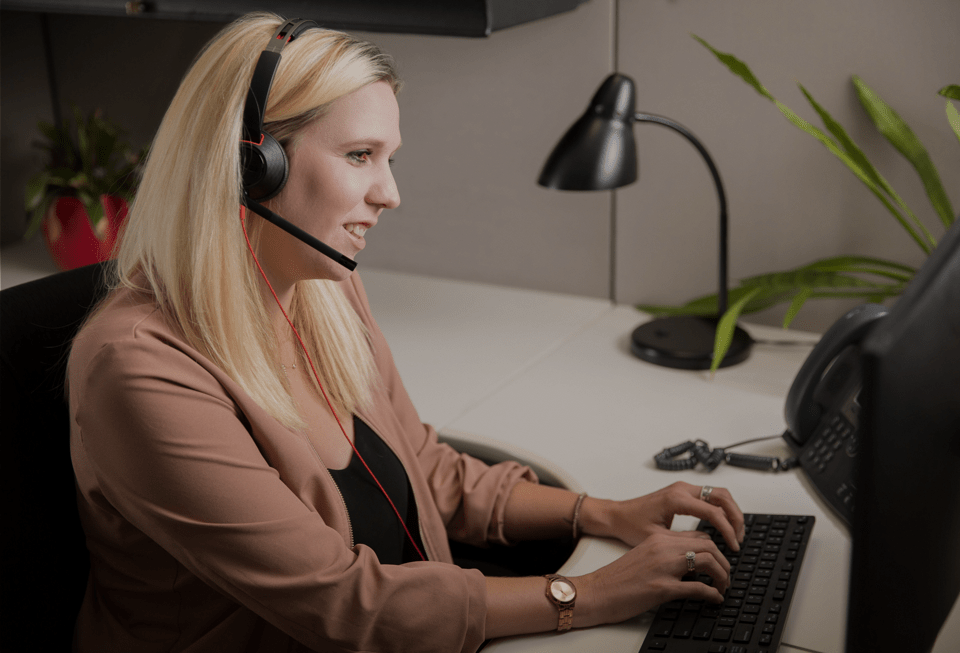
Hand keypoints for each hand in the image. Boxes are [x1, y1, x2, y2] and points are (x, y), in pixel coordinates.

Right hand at [573, 529, 730, 627]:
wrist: (596, 591)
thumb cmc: (616, 579)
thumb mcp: (643, 557)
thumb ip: (666, 555)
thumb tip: (691, 565)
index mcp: (658, 540)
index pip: (698, 536)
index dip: (715, 550)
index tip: (719, 563)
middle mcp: (662, 548)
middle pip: (708, 545)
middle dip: (724, 562)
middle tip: (726, 577)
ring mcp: (663, 567)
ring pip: (707, 561)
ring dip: (722, 575)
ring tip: (723, 587)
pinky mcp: (662, 587)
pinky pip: (697, 587)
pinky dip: (712, 594)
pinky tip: (714, 599)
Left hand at [582, 481, 744, 551]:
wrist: (617, 515)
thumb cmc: (631, 525)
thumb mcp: (658, 539)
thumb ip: (684, 543)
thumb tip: (707, 552)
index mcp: (676, 499)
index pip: (713, 512)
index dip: (728, 530)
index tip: (733, 546)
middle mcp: (682, 489)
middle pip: (722, 496)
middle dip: (736, 517)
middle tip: (739, 539)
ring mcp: (683, 488)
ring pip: (719, 493)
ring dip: (731, 512)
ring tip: (735, 534)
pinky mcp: (682, 492)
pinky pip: (710, 496)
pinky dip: (721, 509)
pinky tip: (723, 526)